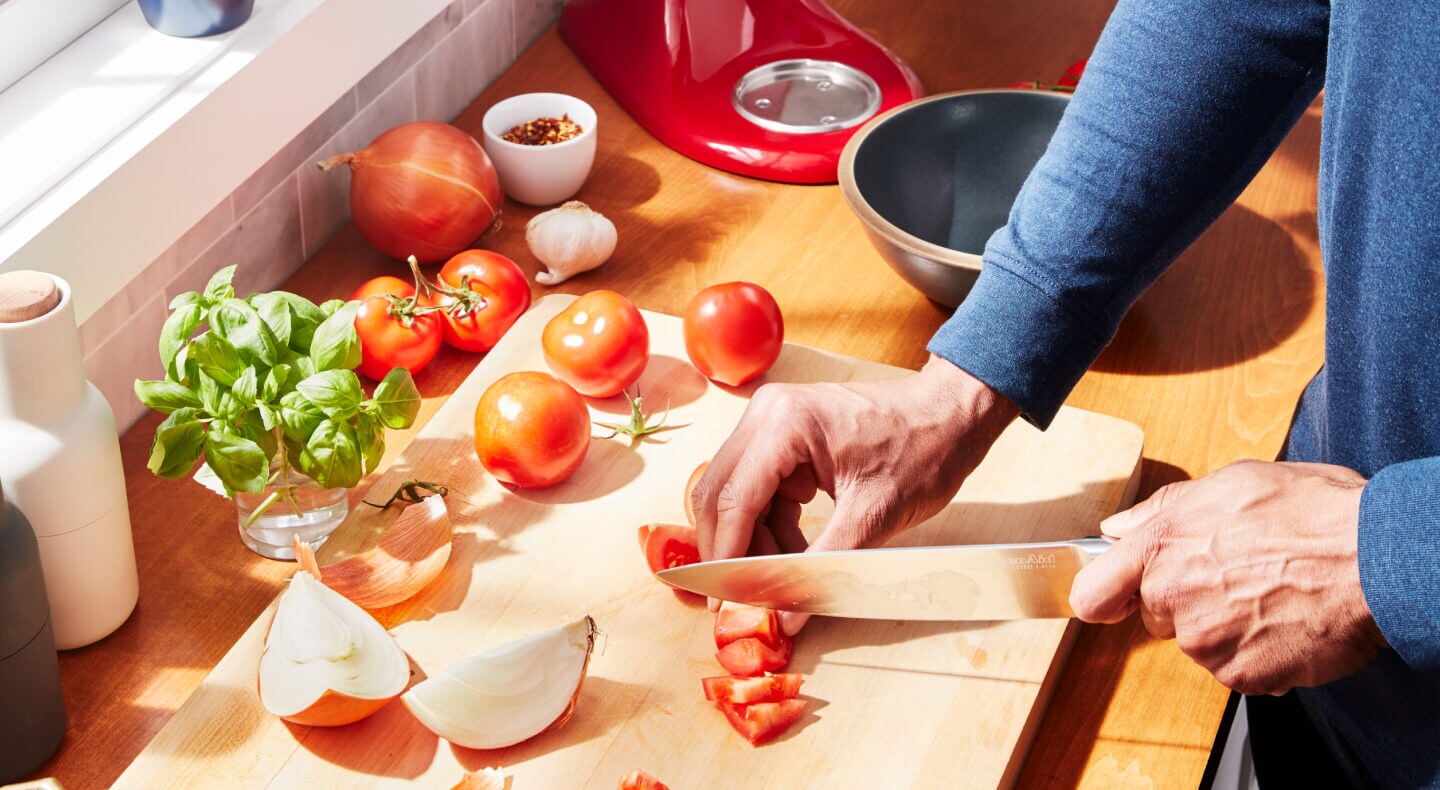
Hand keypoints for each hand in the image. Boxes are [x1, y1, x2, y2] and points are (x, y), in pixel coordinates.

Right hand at [690, 355, 1017, 632]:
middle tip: (741, 599)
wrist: (952, 414)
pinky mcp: (783, 436)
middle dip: (730, 550)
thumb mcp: (874, 516)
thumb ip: (823, 567)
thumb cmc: (923, 450)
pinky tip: (794, 553)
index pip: (734, 500)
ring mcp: (772, 422)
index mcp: (784, 424)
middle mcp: (767, 414)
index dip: (725, 556)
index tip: (723, 602)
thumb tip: (787, 616)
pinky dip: (769, 524)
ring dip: (752, 540)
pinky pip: (758, 488)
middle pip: (721, 494)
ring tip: (781, 577)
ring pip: (736, 493)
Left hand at [1069, 459, 1387, 694]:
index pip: (1093, 592)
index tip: (1112, 598)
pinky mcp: (1240, 674)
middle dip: (1185, 600)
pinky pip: (1235, 669)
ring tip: (1271, 594)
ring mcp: (1205, 640)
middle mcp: (1172, 595)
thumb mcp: (1230, 483)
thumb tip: (1117, 527)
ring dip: (1225, 627)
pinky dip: (1257, 654)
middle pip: (1155, 614)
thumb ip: (1161, 510)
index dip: (1103, 596)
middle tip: (1236, 576)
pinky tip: (1286, 622)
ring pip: (1198, 641)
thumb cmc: (1312, 513)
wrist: (1377, 559)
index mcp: (1161, 545)